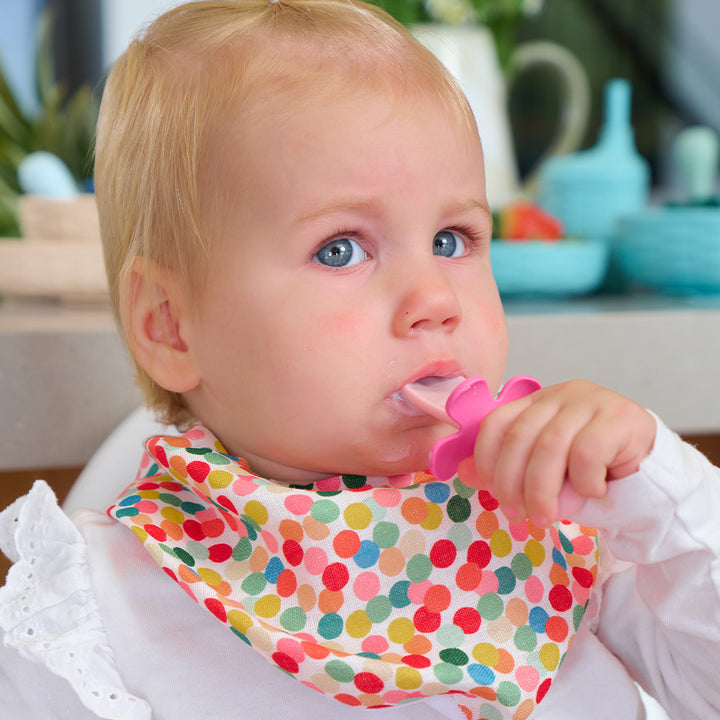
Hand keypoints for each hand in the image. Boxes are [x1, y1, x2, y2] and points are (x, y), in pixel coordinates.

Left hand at [457, 380, 655, 525]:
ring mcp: (590, 402)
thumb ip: (507, 469)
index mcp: (535, 403)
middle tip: (520, 515)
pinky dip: (584, 482)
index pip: (496, 423)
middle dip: (513, 483)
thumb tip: (463, 473)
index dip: (486, 460)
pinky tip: (592, 491)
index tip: (495, 494)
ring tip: (547, 517)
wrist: (649, 472)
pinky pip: (588, 453)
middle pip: (520, 436)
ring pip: (551, 447)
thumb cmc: (589, 471)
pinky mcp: (620, 417)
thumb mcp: (543, 472)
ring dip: (543, 490)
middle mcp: (559, 395)